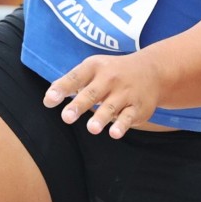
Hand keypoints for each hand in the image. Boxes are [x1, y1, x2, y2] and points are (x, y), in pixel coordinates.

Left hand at [43, 52, 161, 138]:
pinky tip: (114, 133)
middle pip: (92, 93)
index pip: (75, 78)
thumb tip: (48, 98)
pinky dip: (122, 125)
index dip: (62, 89)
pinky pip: (128, 117)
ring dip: (101, 118)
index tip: (49, 100)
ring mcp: (124, 93)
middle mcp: (109, 78)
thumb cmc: (112, 72)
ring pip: (111, 107)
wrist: (152, 70)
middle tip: (66, 117)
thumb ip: (72, 83)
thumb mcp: (93, 69)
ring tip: (91, 128)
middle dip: (79, 105)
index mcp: (94, 67)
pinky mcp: (137, 107)